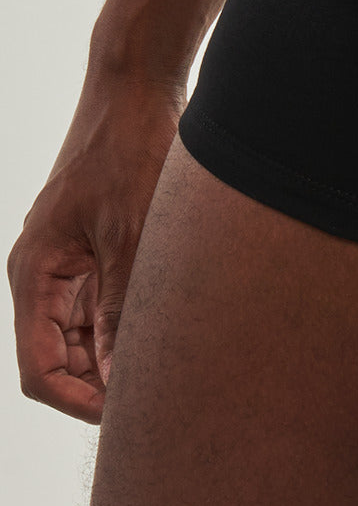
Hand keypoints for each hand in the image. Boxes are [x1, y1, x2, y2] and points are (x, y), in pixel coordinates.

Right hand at [7, 70, 184, 421]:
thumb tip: (127, 375)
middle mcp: (46, 273)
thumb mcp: (132, 236)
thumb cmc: (129, 149)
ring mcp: (71, 261)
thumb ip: (125, 307)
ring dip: (119, 355)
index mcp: (36, 273)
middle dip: (102, 385)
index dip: (79, 403)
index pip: (40, 369)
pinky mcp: (98, 247)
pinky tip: (171, 333)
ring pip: (87, 335)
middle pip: (63, 359)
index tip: (126, 418)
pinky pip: (106, 304)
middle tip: (161, 399)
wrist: (136, 88)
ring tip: (172, 370)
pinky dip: (131, 324)